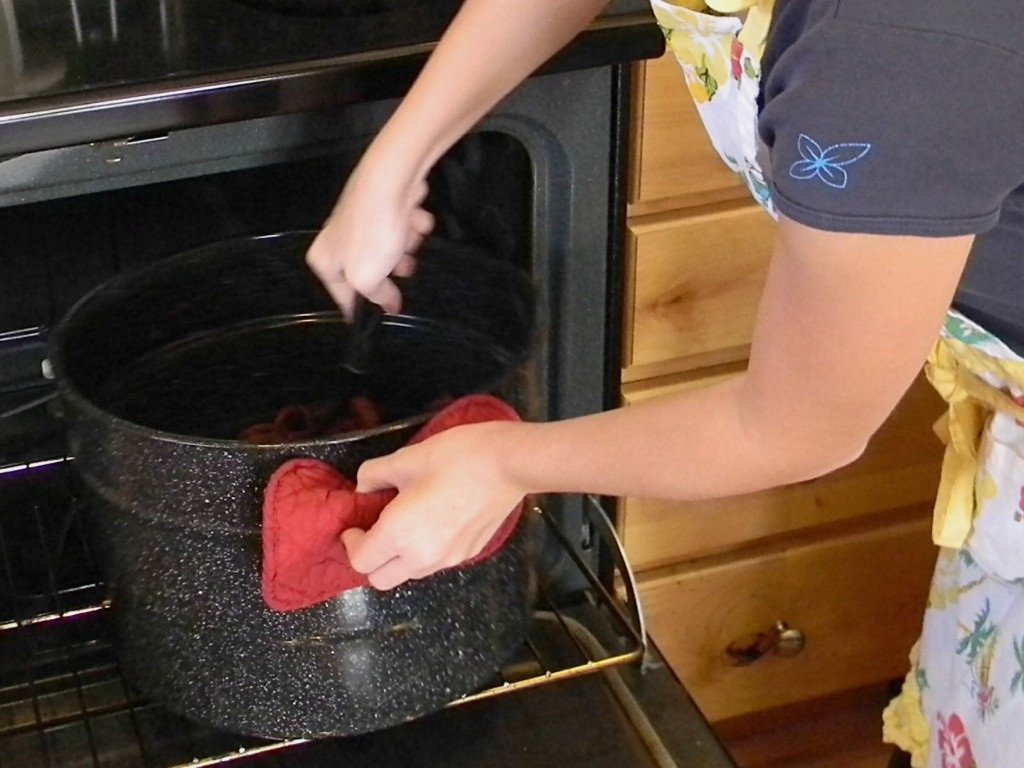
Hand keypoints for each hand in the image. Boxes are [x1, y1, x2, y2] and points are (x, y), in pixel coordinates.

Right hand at [306, 150, 434, 317]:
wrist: (391, 182)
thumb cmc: (372, 230)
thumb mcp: (367, 280)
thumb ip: (377, 297)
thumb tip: (388, 304)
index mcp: (324, 259)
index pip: (342, 295)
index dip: (364, 307)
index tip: (382, 313)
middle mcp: (337, 238)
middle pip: (370, 270)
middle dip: (391, 269)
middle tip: (401, 266)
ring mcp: (361, 220)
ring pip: (390, 247)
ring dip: (405, 245)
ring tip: (408, 236)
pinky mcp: (383, 206)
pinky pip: (403, 225)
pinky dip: (412, 223)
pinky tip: (414, 218)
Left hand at [341, 421, 525, 589]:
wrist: (507, 465)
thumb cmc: (455, 457)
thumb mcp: (406, 458)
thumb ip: (374, 475)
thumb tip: (363, 487)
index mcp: (399, 535)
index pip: (361, 561)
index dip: (351, 543)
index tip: (355, 524)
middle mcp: (421, 557)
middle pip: (380, 580)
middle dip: (371, 559)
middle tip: (374, 531)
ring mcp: (449, 559)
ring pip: (409, 574)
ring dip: (398, 559)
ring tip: (405, 525)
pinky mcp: (469, 553)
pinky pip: (435, 564)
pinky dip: (424, 552)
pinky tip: (434, 522)